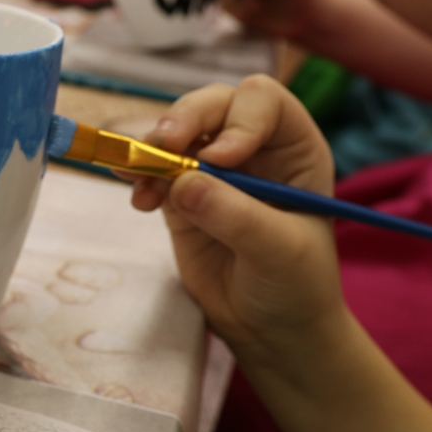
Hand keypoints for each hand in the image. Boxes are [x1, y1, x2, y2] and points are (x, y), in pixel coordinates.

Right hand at [130, 75, 342, 365]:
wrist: (271, 329)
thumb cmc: (296, 286)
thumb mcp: (278, 251)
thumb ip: (235, 215)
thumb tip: (183, 183)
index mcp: (293, 147)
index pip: (262, 102)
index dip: (238, 119)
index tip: (221, 158)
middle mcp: (253, 149)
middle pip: (212, 107)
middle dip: (183, 120)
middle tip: (160, 146)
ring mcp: (213, 173)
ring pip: (177, 134)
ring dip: (151, 149)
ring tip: (136, 178)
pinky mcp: (182, 198)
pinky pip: (153, 172)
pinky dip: (140, 178)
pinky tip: (139, 202)